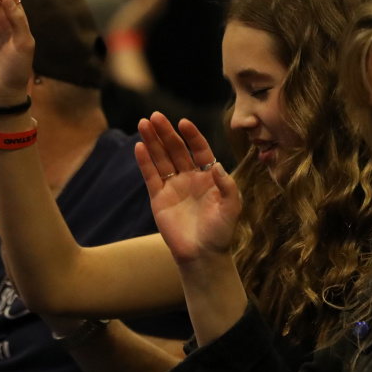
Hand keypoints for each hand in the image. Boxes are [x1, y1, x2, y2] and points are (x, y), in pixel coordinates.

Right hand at [133, 112, 240, 266]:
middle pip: (176, 149)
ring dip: (152, 141)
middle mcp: (190, 177)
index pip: (199, 149)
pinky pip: (151, 176)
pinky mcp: (159, 198)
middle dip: (166, 132)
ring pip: (161, 158)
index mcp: (208, 176)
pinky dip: (145, 161)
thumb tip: (217, 165)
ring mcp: (173, 186)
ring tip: (143, 123)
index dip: (192, 136)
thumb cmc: (221, 232)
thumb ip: (227, 186)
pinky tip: (139, 145)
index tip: (183, 123)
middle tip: (155, 116)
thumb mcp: (232, 207)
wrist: (202, 255)